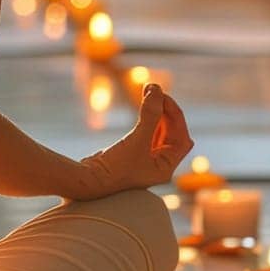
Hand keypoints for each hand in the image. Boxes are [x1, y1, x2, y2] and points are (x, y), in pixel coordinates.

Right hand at [78, 85, 193, 199]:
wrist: (87, 181)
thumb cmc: (115, 168)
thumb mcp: (136, 139)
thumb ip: (150, 115)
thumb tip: (157, 88)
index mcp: (165, 168)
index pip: (182, 138)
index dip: (176, 116)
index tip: (162, 97)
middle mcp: (158, 165)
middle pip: (172, 133)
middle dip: (166, 111)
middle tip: (154, 91)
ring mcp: (145, 160)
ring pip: (159, 131)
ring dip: (156, 113)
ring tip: (148, 92)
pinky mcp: (131, 154)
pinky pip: (146, 133)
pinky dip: (146, 119)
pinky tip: (142, 107)